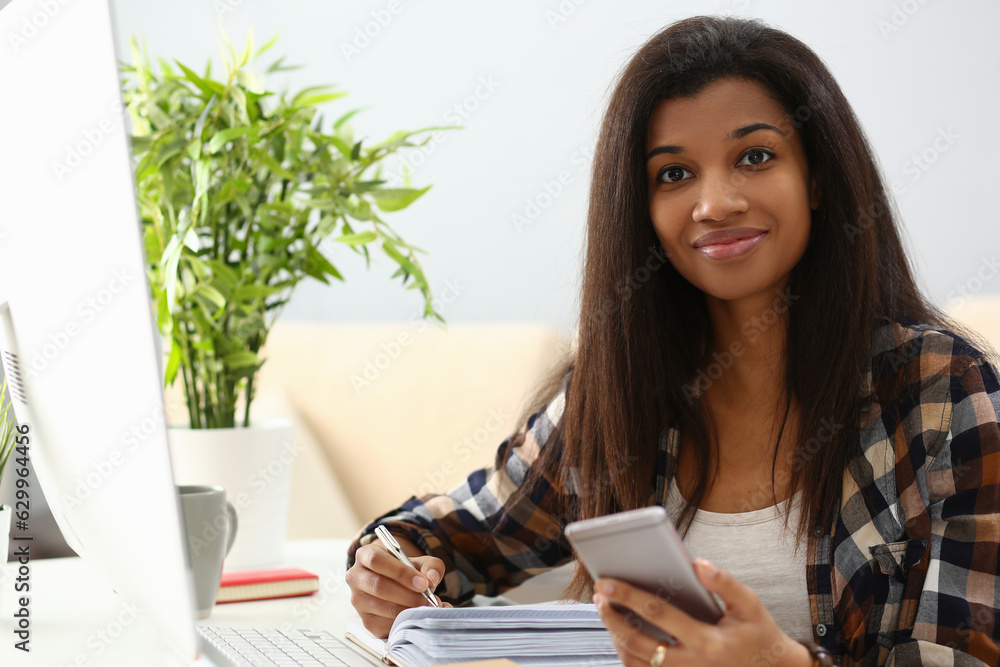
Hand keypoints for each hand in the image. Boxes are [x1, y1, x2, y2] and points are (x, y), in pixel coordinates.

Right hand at [346, 538, 451, 637]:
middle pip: (379, 586)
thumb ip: (431, 566)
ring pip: (383, 607)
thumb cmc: (407, 571)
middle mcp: (356, 577)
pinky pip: (385, 625)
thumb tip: (431, 578)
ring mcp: (358, 601)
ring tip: (427, 608)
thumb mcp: (420, 562)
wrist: (398, 586)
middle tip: (428, 600)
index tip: (423, 583)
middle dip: (408, 595)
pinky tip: (418, 617)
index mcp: (365, 555)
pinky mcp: (366, 621)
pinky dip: (405, 622)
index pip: (376, 561)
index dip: (400, 572)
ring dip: (408, 609)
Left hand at [593, 559, 811, 666]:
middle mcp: (691, 663)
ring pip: (636, 662)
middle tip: (598, 596)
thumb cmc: (758, 633)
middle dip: (612, 618)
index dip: (628, 596)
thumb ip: (725, 583)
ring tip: (605, 610)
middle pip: (638, 643)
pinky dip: (627, 654)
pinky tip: (619, 632)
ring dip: (615, 636)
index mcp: (707, 641)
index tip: (606, 582)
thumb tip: (697, 563)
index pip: (658, 615)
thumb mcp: (750, 604)